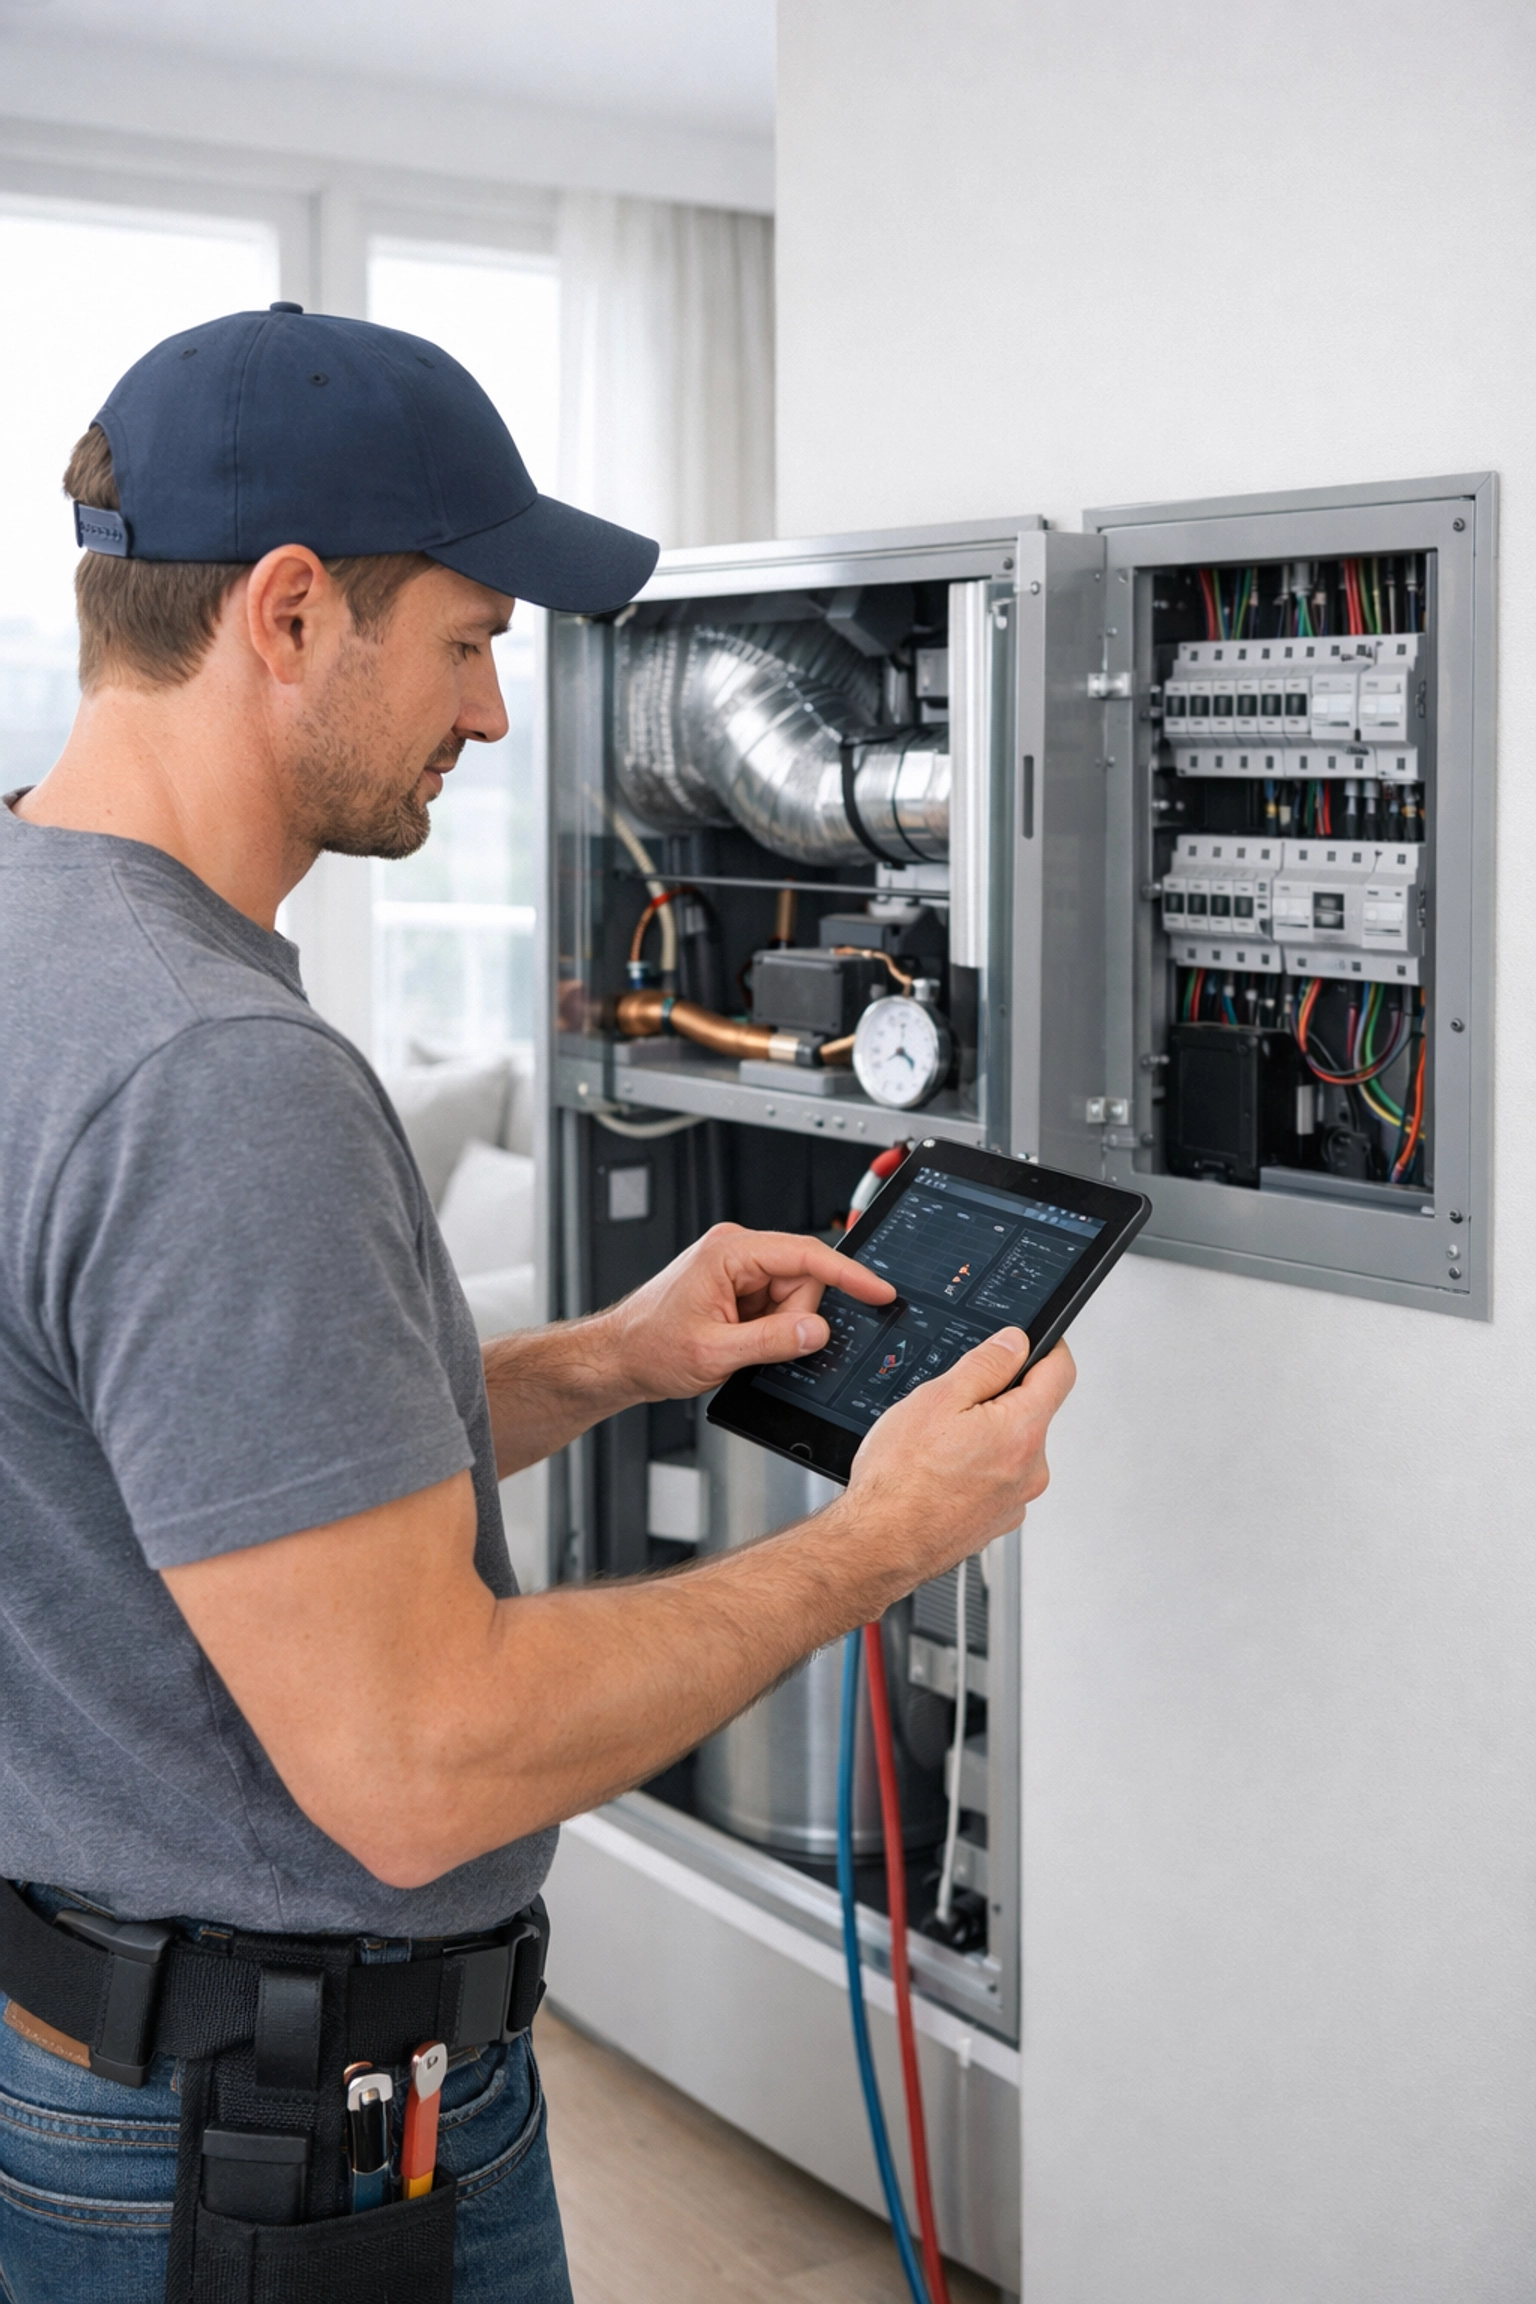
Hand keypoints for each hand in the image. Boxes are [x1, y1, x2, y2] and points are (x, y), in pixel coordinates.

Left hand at [601, 1222, 895, 1402]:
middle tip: (752, 1345)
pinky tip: (738, 1341)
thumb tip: (817, 1330)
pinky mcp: (737, 1286)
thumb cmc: (649, 1347)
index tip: (879, 1291)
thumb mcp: (714, 1353)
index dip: (849, 1274)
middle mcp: (735, 1250)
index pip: (806, 1256)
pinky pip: (777, 1307)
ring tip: (736, 1344)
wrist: (618, 1358)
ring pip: (793, 1298)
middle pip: (803, 1281)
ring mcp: (737, 1268)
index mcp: (729, 1252)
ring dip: (776, 1328)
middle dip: (792, 1319)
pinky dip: (767, 1329)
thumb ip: (771, 1341)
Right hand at [836, 1328, 1076, 1598]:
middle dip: (998, 1400)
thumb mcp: (937, 1398)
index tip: (1032, 1341)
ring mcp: (1016, 1499)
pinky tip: (938, 1475)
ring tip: (935, 1449)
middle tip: (951, 1406)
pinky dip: (975, 1471)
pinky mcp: (998, 1520)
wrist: (880, 1544)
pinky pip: (997, 1479)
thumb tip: (1015, 1342)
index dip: (1047, 1347)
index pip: (1060, 1372)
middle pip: (1031, 1412)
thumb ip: (986, 1364)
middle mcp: (1031, 1468)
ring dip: (984, 1438)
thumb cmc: (901, 1479)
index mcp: (1022, 1430)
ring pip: (1010, 1448)